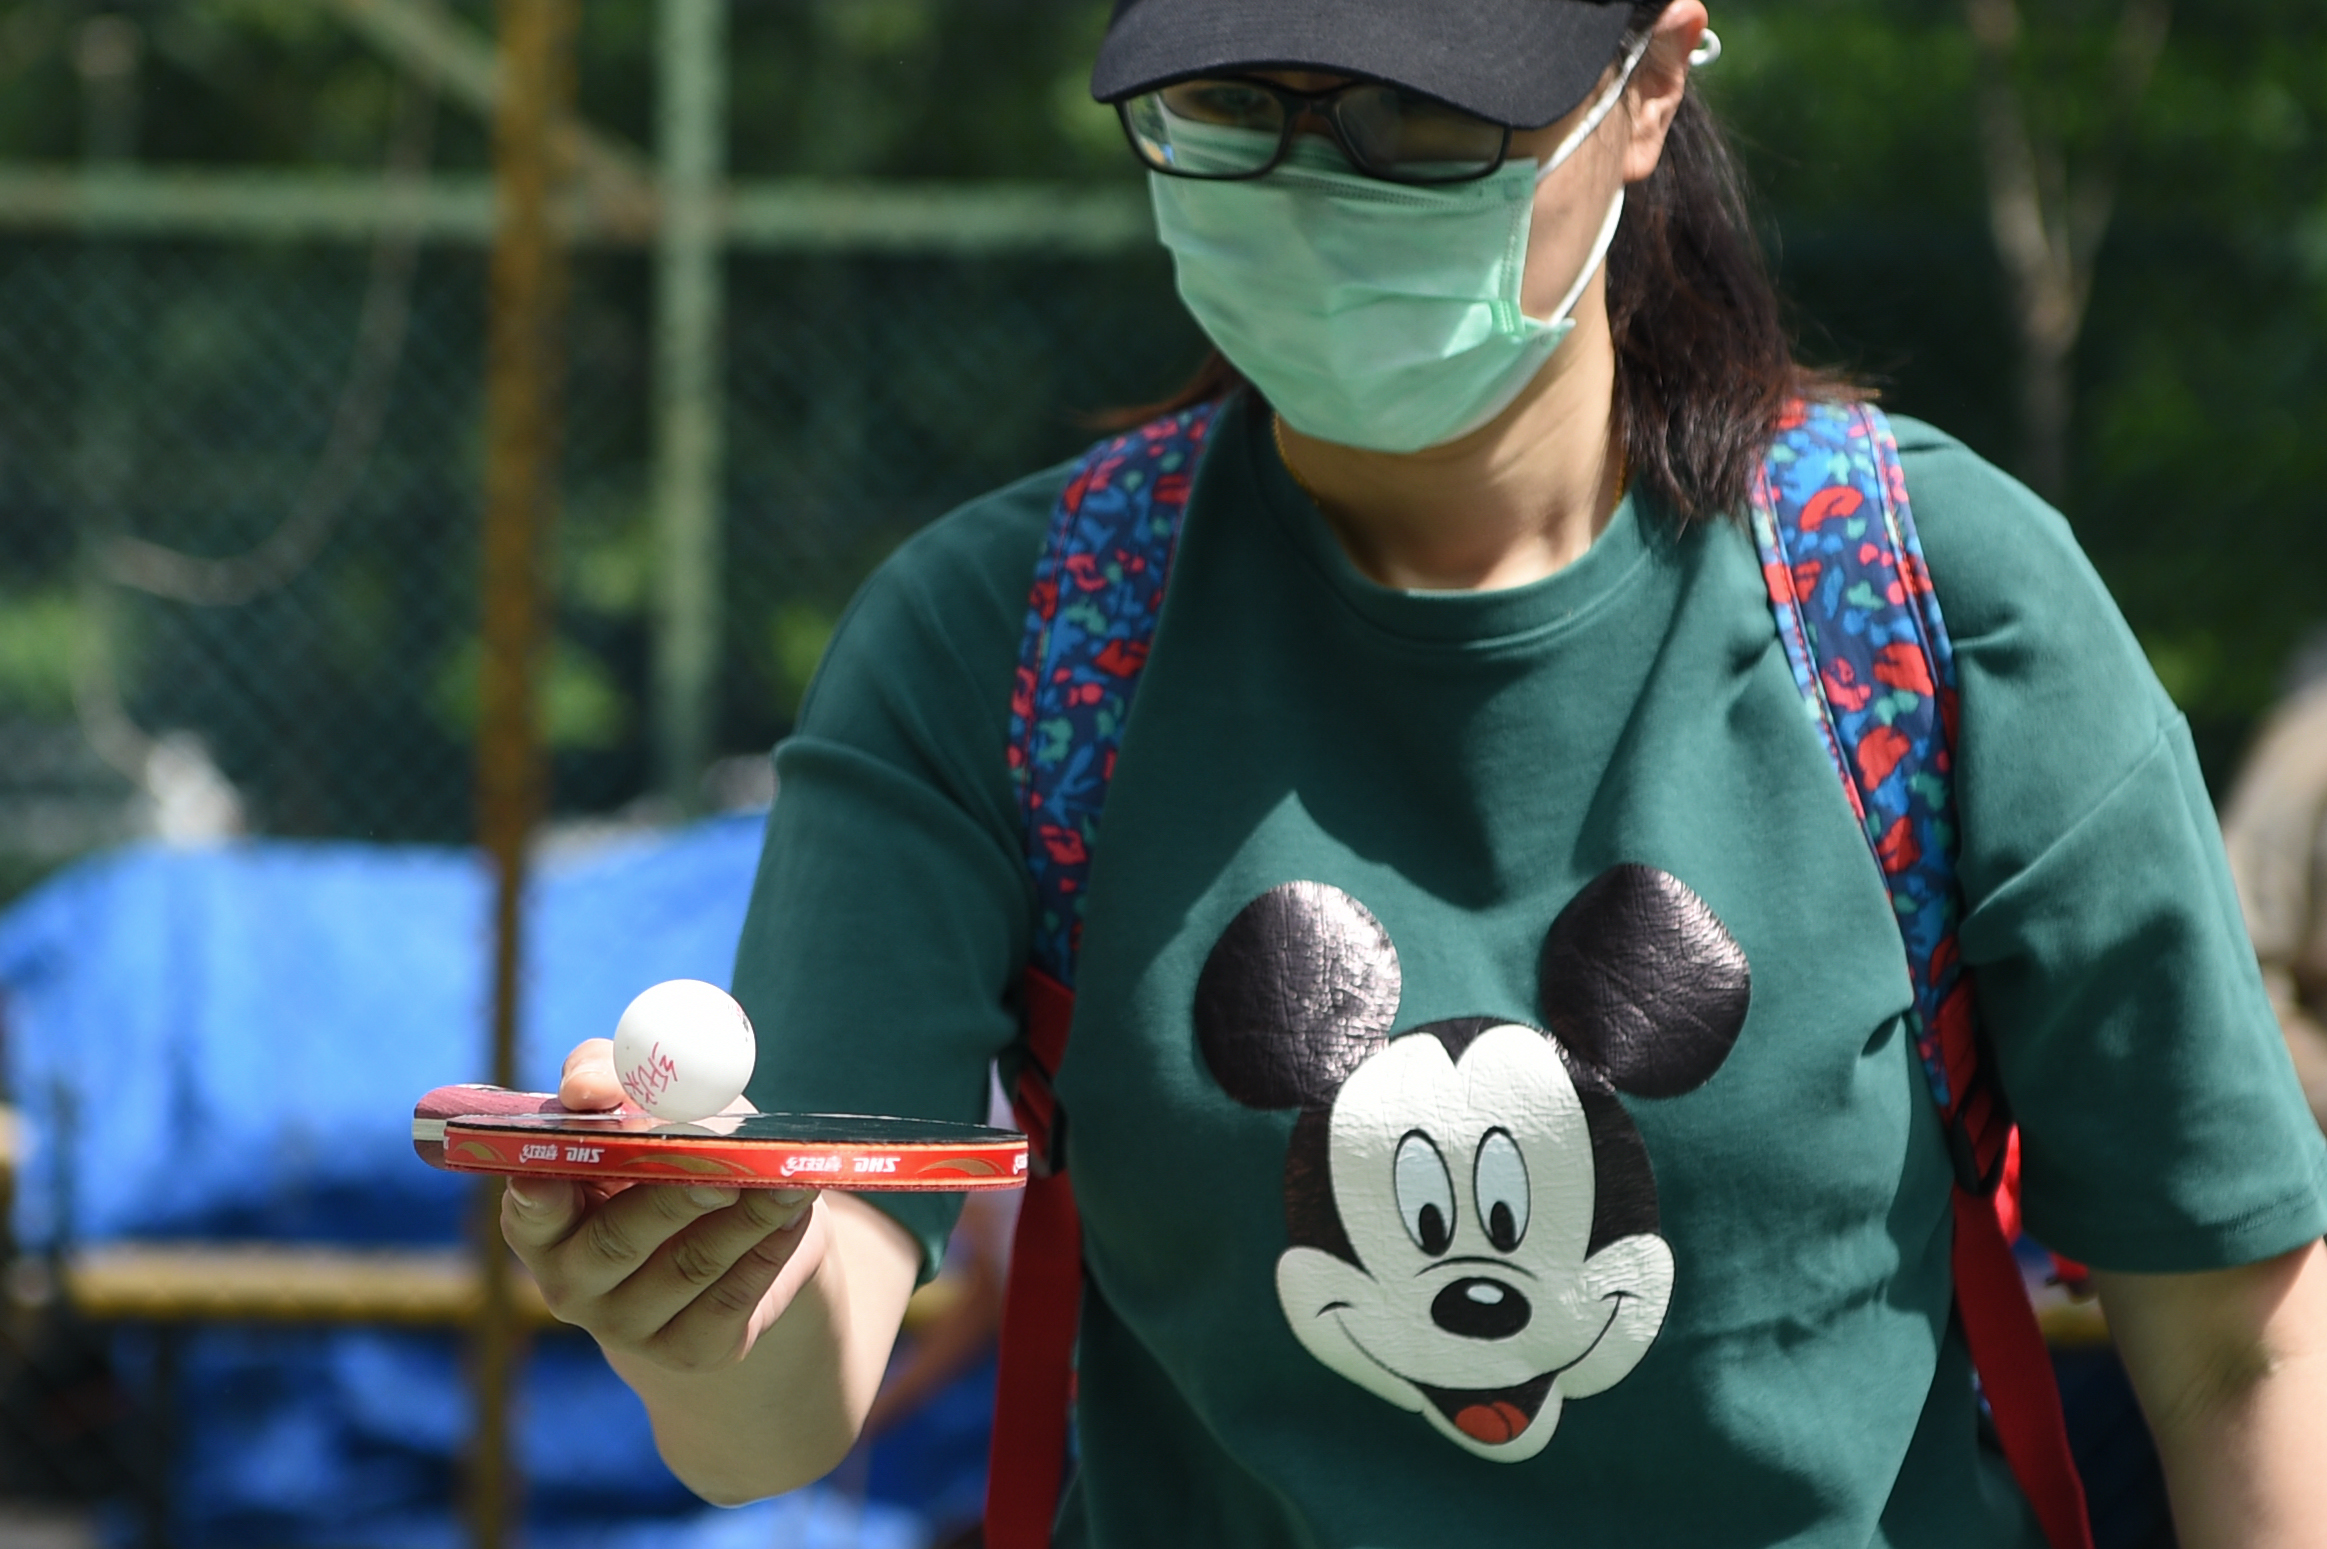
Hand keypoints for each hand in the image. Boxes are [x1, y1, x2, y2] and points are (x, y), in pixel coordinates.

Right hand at [499, 1038, 824, 1374]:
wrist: (738, 1236)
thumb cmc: (675, 1152)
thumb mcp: (645, 1103)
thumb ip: (609, 1078)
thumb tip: (586, 1088)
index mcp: (544, 1220)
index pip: (529, 1214)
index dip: (538, 1196)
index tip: (553, 1173)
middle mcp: (572, 1283)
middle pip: (616, 1243)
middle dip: (671, 1200)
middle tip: (724, 1169)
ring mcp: (629, 1326)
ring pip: (688, 1267)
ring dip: (745, 1217)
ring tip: (788, 1178)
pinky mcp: (692, 1349)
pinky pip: (733, 1297)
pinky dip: (769, 1248)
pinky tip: (794, 1213)